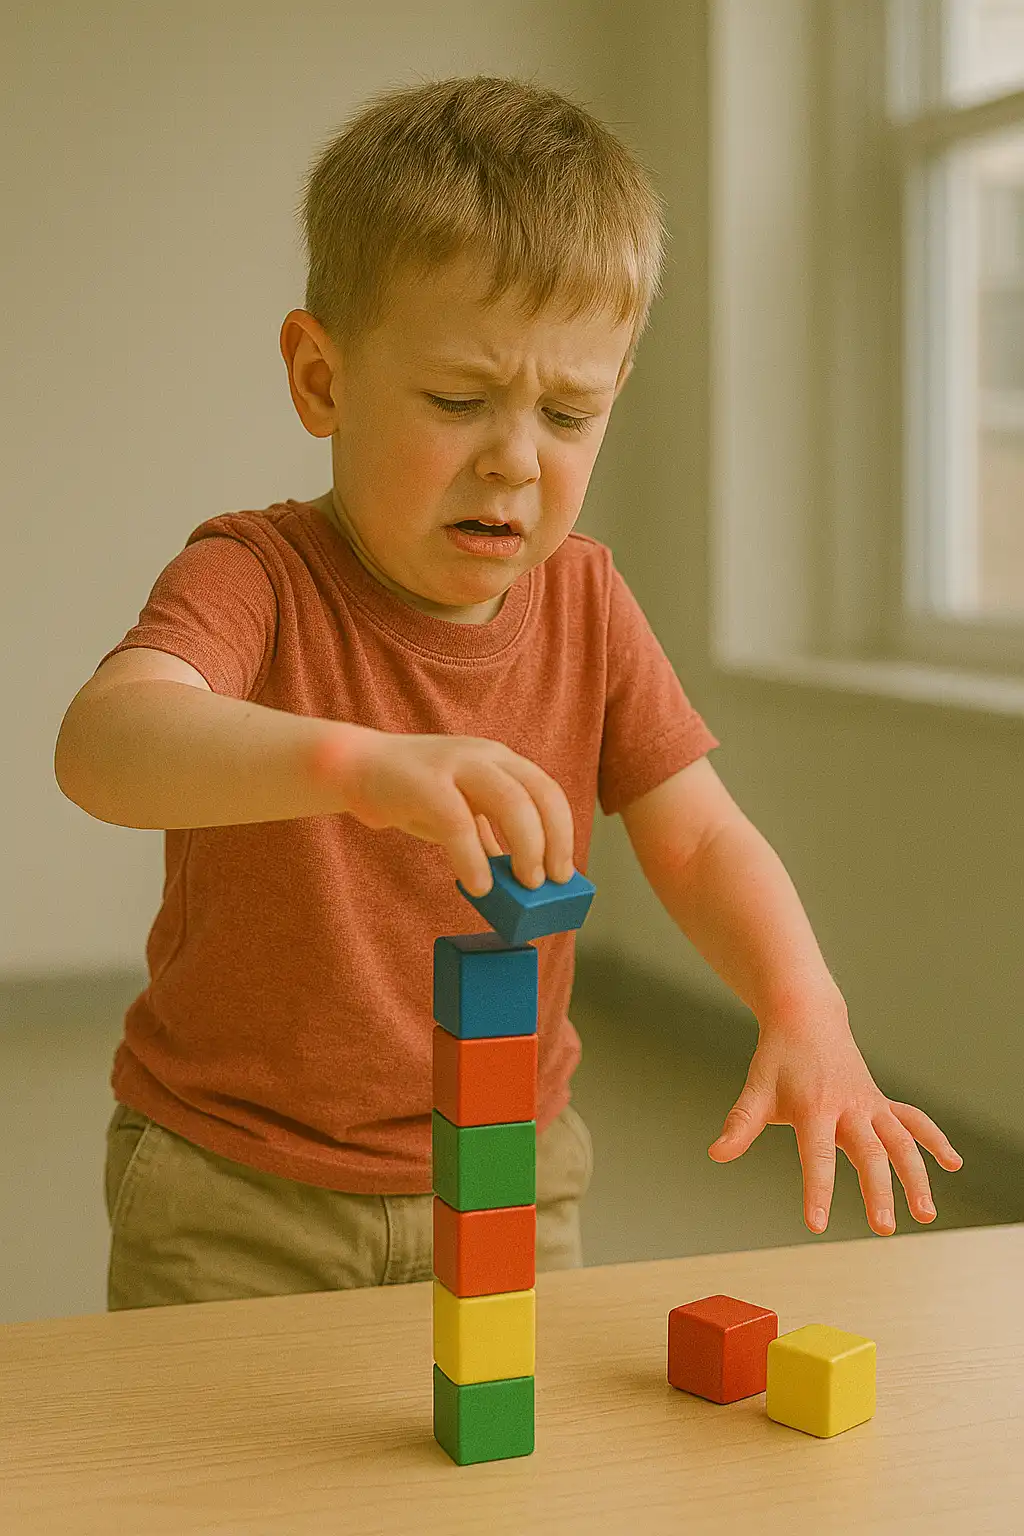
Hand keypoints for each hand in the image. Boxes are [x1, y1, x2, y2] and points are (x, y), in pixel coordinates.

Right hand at [311, 726, 574, 896]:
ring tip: (525, 886)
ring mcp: (455, 765)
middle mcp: (485, 756)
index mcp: (499, 760)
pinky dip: (473, 858)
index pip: (548, 792)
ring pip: (511, 802)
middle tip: (549, 883)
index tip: (564, 873)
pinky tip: (476, 885)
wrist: (353, 766)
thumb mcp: (462, 809)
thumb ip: (490, 835)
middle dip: (553, 841)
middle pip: (539, 794)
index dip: (563, 832)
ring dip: (527, 847)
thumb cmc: (412, 793)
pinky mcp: (424, 783)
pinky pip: (459, 823)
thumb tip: (521, 877)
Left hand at [707, 1001, 963, 1235]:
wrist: (805, 1016)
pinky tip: (952, 1164)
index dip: (817, 1190)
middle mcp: (848, 1106)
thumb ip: (741, 1124)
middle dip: (879, 1191)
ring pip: (901, 1140)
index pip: (817, 1155)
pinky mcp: (881, 1102)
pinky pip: (914, 1120)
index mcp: (814, 1107)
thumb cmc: (778, 1059)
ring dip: (916, 1175)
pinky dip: (934, 1140)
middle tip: (884, 1229)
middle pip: (869, 1152)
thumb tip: (717, 1154)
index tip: (816, 1224)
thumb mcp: (756, 1090)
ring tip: (926, 1213)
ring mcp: (870, 1103)